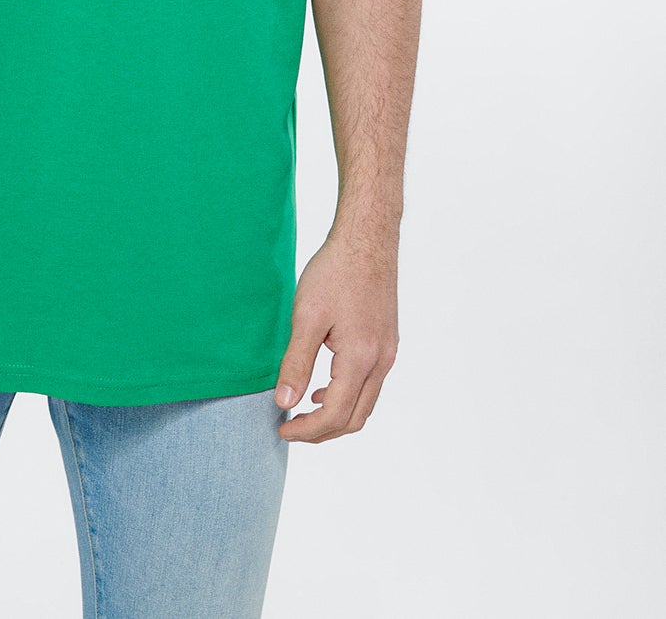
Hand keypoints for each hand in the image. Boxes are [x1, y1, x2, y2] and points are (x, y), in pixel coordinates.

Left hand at [274, 225, 398, 442]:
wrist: (367, 238)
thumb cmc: (335, 272)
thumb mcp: (307, 316)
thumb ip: (296, 363)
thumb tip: (284, 403)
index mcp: (361, 358)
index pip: (335, 414)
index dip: (307, 429)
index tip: (281, 429)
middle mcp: (381, 361)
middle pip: (355, 418)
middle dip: (322, 431)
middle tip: (291, 427)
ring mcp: (388, 352)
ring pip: (365, 404)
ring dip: (336, 415)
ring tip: (303, 410)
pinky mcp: (387, 341)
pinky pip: (370, 384)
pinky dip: (347, 395)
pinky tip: (324, 385)